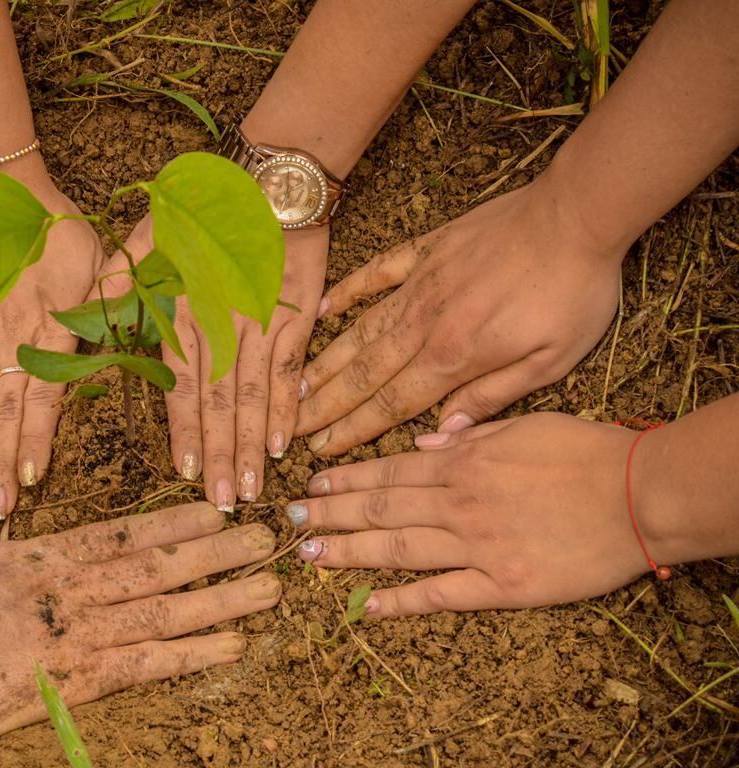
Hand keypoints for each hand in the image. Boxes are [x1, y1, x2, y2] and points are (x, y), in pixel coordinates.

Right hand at [0, 178, 101, 520]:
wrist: (0, 188)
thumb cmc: (59, 230)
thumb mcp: (102, 264)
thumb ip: (112, 309)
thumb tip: (134, 347)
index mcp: (52, 324)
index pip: (43, 392)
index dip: (37, 437)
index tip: (33, 478)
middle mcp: (11, 333)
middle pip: (7, 410)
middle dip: (2, 463)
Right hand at [0, 446, 281, 749]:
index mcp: (38, 558)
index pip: (117, 533)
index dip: (170, 521)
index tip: (213, 509)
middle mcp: (70, 588)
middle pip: (156, 566)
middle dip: (215, 552)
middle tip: (266, 540)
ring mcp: (78, 632)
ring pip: (164, 610)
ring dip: (221, 599)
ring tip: (268, 589)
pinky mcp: (76, 681)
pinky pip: (147, 665)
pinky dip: (193, 656)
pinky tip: (233, 647)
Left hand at [95, 216, 327, 510]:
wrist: (268, 184)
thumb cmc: (203, 214)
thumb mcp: (147, 237)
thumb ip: (118, 279)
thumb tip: (87, 314)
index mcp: (182, 314)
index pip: (182, 386)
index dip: (186, 431)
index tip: (188, 471)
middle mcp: (220, 327)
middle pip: (220, 403)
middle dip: (222, 455)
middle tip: (225, 501)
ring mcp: (261, 326)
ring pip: (255, 395)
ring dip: (252, 445)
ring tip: (253, 487)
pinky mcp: (294, 318)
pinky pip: (289, 372)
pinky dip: (288, 409)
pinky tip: (284, 445)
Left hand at [285, 413, 650, 616]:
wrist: (641, 494)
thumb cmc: (586, 452)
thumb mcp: (523, 425)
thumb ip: (469, 434)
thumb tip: (423, 442)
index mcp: (463, 462)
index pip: (388, 471)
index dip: (345, 479)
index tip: (311, 484)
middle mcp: (459, 502)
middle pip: (380, 508)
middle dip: (330, 513)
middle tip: (288, 521)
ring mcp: (477, 546)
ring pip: (397, 548)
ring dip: (348, 551)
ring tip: (308, 555)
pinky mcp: (503, 585)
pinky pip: (442, 594)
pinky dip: (401, 601)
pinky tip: (366, 607)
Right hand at [296, 181, 621, 455]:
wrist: (577, 215)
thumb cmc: (574, 290)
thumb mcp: (551, 359)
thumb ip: (493, 397)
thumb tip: (444, 432)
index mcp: (456, 356)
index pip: (391, 404)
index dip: (352, 430)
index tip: (321, 449)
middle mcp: (426, 323)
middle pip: (364, 374)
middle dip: (325, 405)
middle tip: (293, 427)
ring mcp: (421, 284)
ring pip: (361, 331)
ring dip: (327, 362)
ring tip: (297, 386)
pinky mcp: (426, 251)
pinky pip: (375, 273)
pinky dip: (347, 292)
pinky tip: (322, 310)